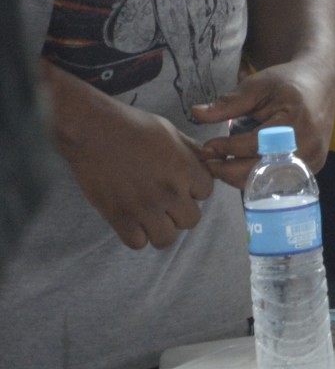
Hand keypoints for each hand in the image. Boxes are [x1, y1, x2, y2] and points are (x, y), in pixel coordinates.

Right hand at [62, 90, 215, 248]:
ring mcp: (145, 207)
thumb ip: (191, 150)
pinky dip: (136, 235)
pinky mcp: (119, 217)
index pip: (206, 193)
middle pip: (191, 220)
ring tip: (150, 216)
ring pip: (166, 239)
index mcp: (186, 169)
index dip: (194, 188)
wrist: (93, 129)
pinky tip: (131, 220)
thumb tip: (208, 160)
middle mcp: (170, 191)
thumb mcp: (171, 131)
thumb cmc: (132, 125)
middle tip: (166, 202)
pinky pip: (137, 243)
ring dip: (161, 229)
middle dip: (181, 212)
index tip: (181, 184)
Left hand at [193, 58, 334, 185]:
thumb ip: (228, 103)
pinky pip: (279, 180)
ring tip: (221, 166)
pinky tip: (241, 167)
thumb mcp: (257, 85)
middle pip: (262, 169)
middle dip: (229, 169)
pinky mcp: (313, 167)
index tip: (206, 148)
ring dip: (240, 177)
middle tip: (208, 164)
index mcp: (296, 119)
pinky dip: (257, 177)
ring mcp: (314, 158)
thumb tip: (195, 113)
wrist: (320, 83)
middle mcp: (309, 143)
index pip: (255, 145)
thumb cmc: (287, 82)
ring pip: (269, 180)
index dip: (227, 149)